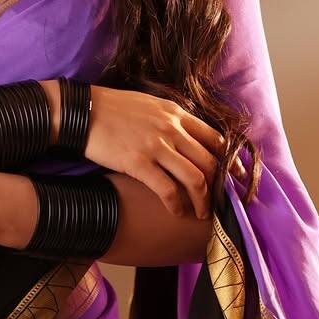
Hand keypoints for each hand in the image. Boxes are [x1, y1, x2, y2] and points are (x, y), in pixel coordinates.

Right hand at [83, 85, 224, 219]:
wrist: (83, 112)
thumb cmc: (113, 109)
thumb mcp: (150, 105)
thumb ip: (171, 119)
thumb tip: (187, 135)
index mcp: (176, 114)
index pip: (215, 138)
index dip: (230, 161)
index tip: (234, 176)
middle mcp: (171, 129)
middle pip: (210, 162)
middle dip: (219, 187)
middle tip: (219, 202)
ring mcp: (156, 146)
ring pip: (195, 179)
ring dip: (203, 201)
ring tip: (201, 213)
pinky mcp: (138, 163)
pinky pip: (167, 190)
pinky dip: (177, 205)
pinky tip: (177, 212)